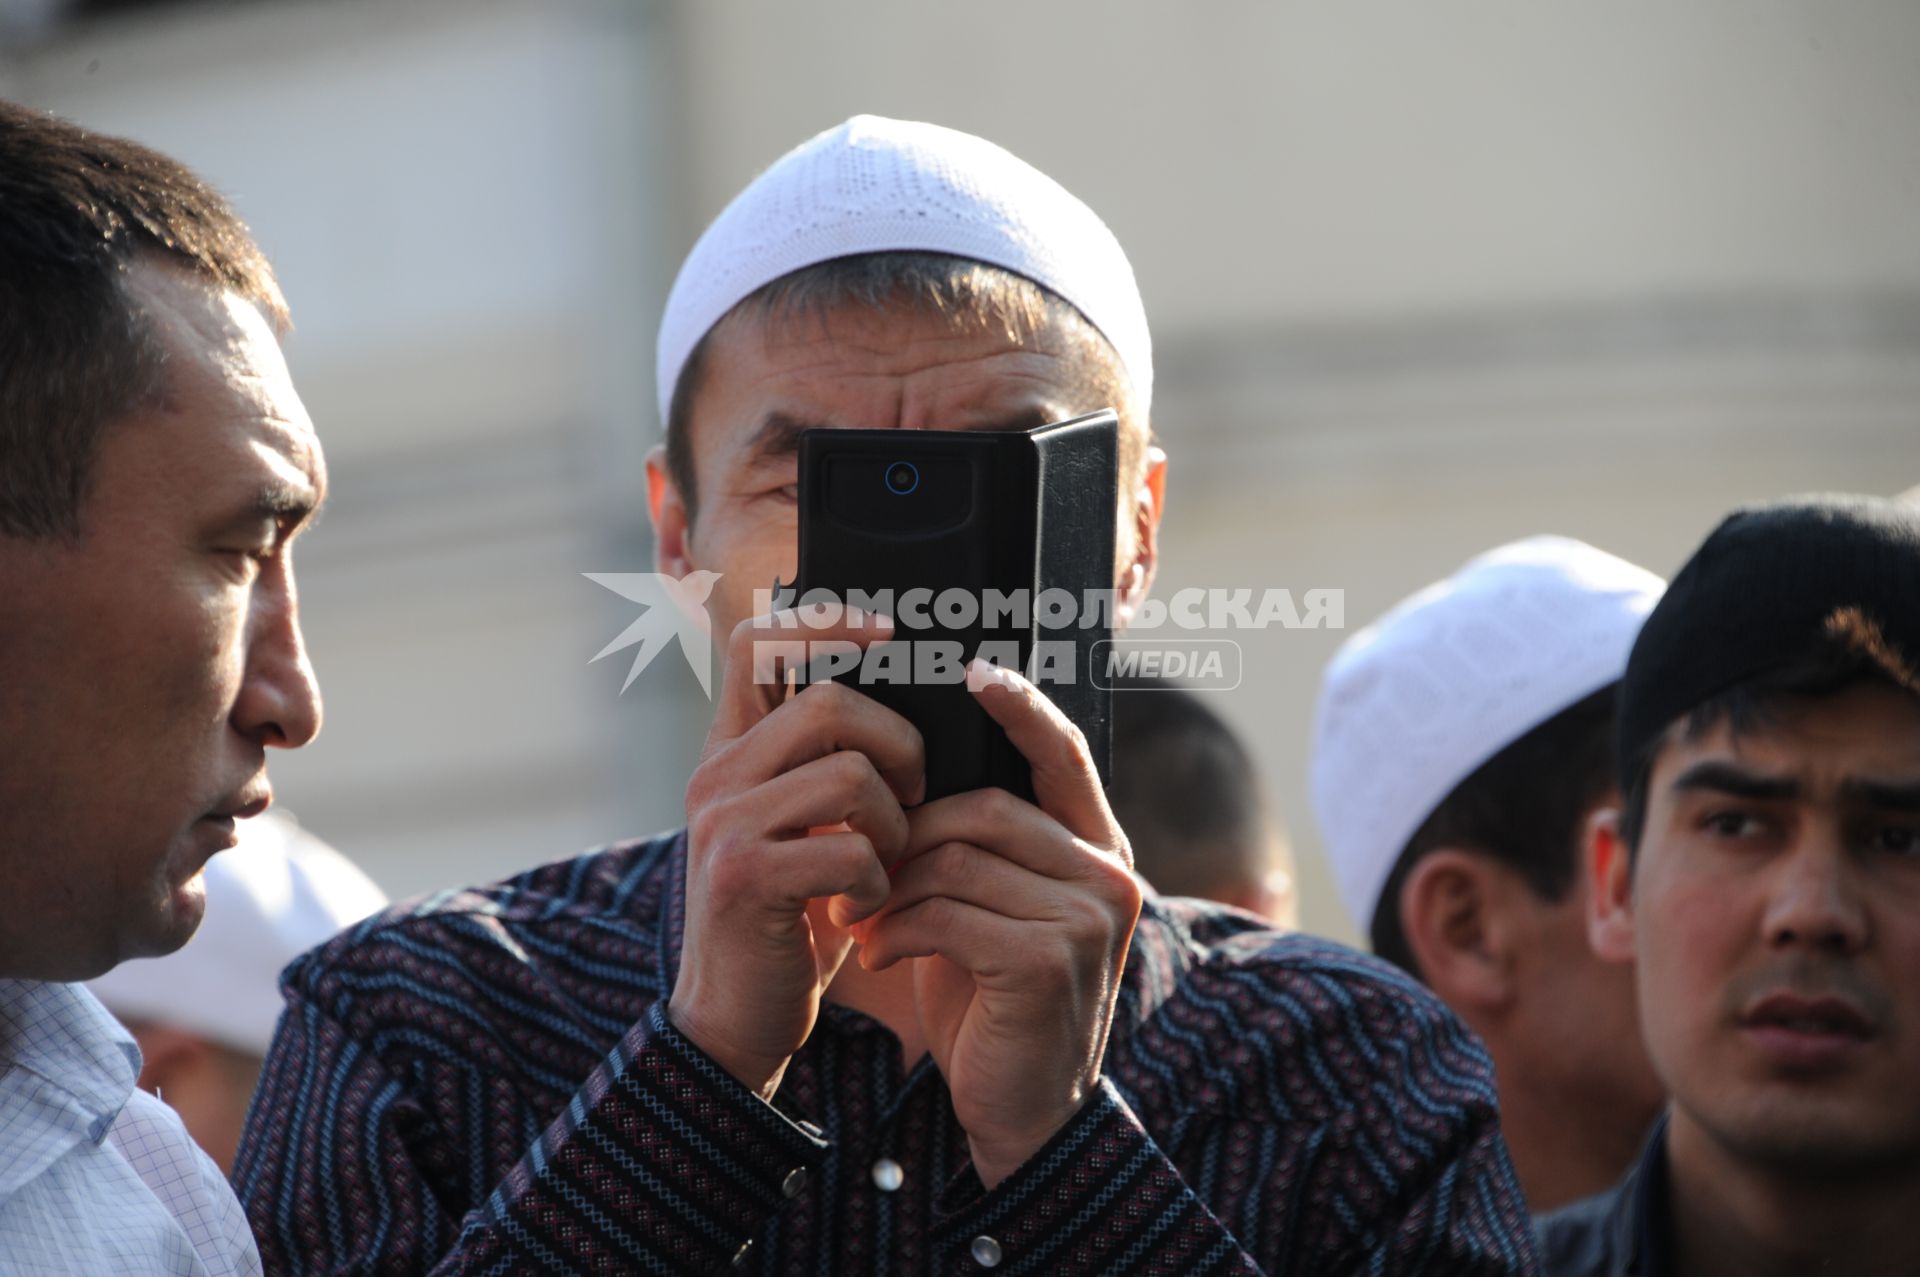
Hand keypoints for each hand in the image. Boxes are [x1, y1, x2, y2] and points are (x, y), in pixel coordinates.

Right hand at [669, 606, 924, 1097]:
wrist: (733, 1020)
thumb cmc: (789, 920)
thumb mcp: (803, 828)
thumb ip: (828, 766)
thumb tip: (906, 696)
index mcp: (730, 751)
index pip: (757, 640)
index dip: (825, 619)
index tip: (888, 630)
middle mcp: (715, 775)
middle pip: (829, 701)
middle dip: (899, 745)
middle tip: (913, 797)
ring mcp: (723, 824)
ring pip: (849, 773)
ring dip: (894, 824)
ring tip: (887, 864)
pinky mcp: (743, 877)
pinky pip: (848, 847)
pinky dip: (877, 880)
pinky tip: (864, 908)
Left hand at [852, 661, 1142, 1186]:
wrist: (1023, 1116)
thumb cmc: (994, 1005)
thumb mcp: (991, 913)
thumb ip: (980, 850)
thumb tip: (916, 779)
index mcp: (1097, 854)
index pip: (1065, 756)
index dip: (1023, 708)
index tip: (975, 669)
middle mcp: (1107, 876)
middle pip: (987, 807)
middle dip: (909, 834)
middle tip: (859, 872)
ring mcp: (1086, 918)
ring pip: (958, 858)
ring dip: (892, 888)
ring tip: (862, 921)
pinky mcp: (1048, 961)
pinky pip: (949, 911)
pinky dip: (898, 929)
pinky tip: (878, 955)